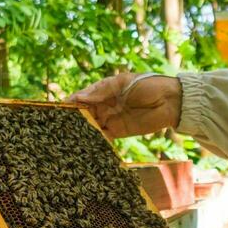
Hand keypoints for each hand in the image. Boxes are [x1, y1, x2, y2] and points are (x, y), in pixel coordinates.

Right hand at [67, 72, 181, 138]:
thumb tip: (79, 97)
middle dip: (72, 120)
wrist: (170, 101)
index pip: (82, 97)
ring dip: (81, 131)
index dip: (70, 103)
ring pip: (91, 126)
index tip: (57, 109)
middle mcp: (105, 105)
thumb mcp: (122, 83)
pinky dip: (95, 140)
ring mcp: (111, 119)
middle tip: (58, 128)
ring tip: (67, 138)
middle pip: (84, 114)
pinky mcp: (119, 131)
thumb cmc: (147, 84)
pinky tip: (84, 145)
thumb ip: (101, 91)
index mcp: (103, 90)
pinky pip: (103, 137)